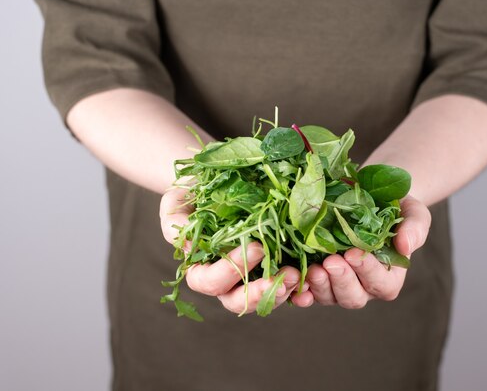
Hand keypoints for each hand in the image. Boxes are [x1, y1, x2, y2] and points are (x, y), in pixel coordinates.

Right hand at [159, 188, 304, 313]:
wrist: (216, 185)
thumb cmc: (192, 195)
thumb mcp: (176, 202)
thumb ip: (175, 224)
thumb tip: (189, 247)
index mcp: (200, 269)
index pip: (210, 282)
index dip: (231, 270)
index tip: (256, 247)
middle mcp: (225, 280)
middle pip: (238, 302)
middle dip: (261, 293)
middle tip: (285, 276)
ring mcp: (250, 277)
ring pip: (264, 300)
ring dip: (283, 291)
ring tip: (299, 275)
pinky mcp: (272, 269)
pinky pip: (285, 287)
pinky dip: (299, 288)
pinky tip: (311, 278)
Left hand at [290, 195, 430, 307]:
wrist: (370, 198)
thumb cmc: (396, 208)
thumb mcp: (413, 212)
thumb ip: (415, 229)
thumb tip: (406, 246)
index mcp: (389, 276)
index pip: (381, 283)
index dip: (368, 272)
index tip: (354, 254)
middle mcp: (364, 286)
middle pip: (353, 297)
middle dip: (341, 281)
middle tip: (331, 262)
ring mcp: (338, 284)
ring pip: (329, 297)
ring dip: (320, 285)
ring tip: (313, 268)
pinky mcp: (319, 278)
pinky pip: (308, 291)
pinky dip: (300, 290)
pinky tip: (294, 282)